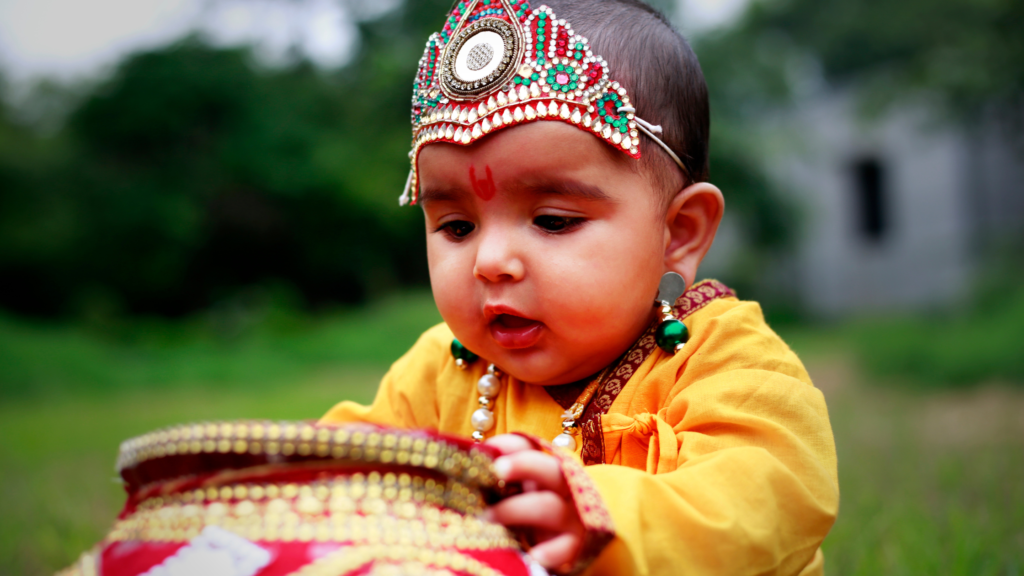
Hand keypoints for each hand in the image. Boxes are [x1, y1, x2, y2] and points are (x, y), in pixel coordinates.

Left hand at [485, 434, 584, 570]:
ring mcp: (571, 517)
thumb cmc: (534, 517)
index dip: (509, 445)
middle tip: (497, 469)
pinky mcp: (575, 546)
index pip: (531, 448)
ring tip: (488, 518)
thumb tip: (465, 471)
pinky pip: (567, 547)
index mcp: (544, 472)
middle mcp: (561, 489)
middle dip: (524, 464)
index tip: (483, 450)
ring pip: (550, 507)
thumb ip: (500, 483)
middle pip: (550, 469)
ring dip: (516, 510)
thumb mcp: (519, 494)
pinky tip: (535, 555)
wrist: (569, 544)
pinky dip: (552, 551)